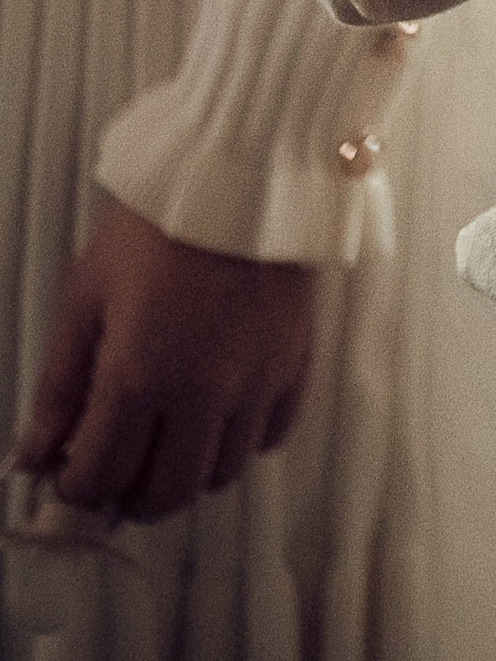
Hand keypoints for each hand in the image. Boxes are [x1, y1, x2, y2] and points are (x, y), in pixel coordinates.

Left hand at [10, 201, 317, 523]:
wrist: (242, 164)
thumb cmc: (158, 220)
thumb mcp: (87, 293)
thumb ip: (58, 383)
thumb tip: (34, 452)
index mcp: (140, 376)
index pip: (101, 477)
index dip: (75, 488)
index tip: (68, 472)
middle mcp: (203, 392)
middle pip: (165, 494)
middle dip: (128, 497)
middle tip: (114, 471)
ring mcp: (257, 381)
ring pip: (221, 474)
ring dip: (186, 473)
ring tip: (166, 441)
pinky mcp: (297, 359)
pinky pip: (273, 434)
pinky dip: (244, 440)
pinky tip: (221, 412)